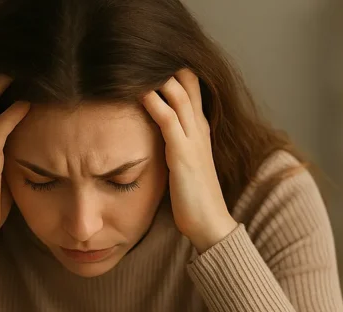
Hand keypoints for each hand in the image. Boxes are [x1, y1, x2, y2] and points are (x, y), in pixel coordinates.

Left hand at [142, 69, 237, 252]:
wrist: (209, 224)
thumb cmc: (193, 200)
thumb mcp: (183, 165)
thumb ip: (172, 146)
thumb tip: (152, 139)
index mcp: (200, 130)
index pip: (191, 86)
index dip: (172, 71)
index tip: (147, 64)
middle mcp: (199, 128)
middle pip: (186, 80)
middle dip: (163, 66)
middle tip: (137, 55)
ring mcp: (192, 138)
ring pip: (177, 92)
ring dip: (156, 76)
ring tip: (134, 63)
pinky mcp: (182, 152)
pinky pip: (166, 116)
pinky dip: (152, 100)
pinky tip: (136, 90)